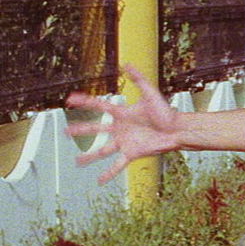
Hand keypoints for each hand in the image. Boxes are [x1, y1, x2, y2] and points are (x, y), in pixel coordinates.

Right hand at [66, 65, 180, 184]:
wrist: (177, 129)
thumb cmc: (166, 111)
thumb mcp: (150, 93)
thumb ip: (138, 79)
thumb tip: (127, 64)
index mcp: (122, 113)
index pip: (99, 106)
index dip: (85, 102)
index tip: (70, 99)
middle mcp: (121, 128)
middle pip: (96, 129)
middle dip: (81, 130)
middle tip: (66, 131)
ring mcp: (125, 142)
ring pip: (102, 150)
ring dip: (90, 156)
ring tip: (78, 162)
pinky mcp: (132, 153)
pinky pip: (117, 165)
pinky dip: (108, 173)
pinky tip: (99, 181)